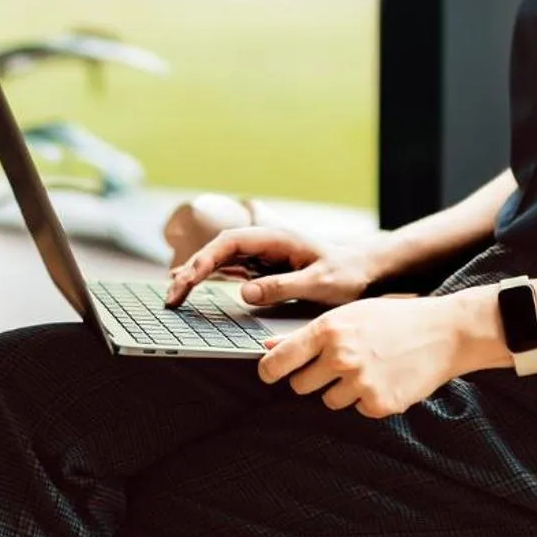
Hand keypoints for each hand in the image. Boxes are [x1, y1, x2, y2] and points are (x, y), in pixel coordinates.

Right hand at [163, 226, 383, 308]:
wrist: (366, 269)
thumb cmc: (347, 274)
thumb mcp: (319, 283)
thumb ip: (282, 286)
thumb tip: (244, 292)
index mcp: (275, 238)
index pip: (229, 243)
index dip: (204, 260)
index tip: (187, 280)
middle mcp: (264, 242)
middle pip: (217, 251)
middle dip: (191, 271)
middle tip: (171, 298)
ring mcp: (262, 255)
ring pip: (219, 261)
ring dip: (195, 276)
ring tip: (172, 297)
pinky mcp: (263, 268)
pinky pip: (229, 271)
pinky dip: (208, 280)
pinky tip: (190, 288)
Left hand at [256, 295, 465, 417]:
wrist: (444, 332)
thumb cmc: (393, 319)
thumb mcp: (348, 315)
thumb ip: (307, 334)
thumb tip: (268, 346)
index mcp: (328, 330)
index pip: (279, 360)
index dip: (268, 370)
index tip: (268, 374)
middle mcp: (340, 356)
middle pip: (300, 385)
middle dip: (312, 379)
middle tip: (336, 365)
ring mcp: (360, 382)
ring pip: (329, 400)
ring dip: (342, 390)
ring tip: (368, 368)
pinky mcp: (379, 403)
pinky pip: (358, 410)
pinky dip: (369, 399)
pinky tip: (386, 378)